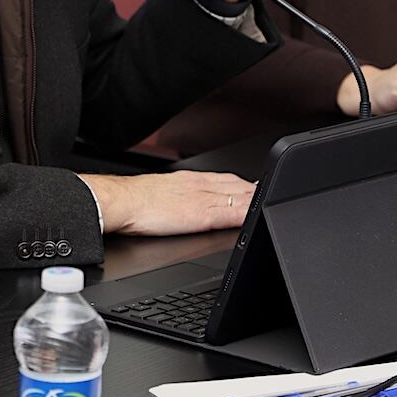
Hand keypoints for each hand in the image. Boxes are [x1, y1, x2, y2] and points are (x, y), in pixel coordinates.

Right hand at [80, 170, 255, 236]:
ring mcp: (204, 199)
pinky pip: (232, 212)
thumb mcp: (163, 192)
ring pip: (239, 196)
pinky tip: (257, 216)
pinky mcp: (203, 214)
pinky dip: (248, 212)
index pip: (226, 180)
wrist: (123, 202)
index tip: (259, 186)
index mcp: (192, 182)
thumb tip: (184, 201)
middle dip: (256, 190)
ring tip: (270, 202)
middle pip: (237, 187)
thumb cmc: (135, 201)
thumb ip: (179, 194)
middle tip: (273, 192)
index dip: (245, 184)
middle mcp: (201, 187)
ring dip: (256, 198)